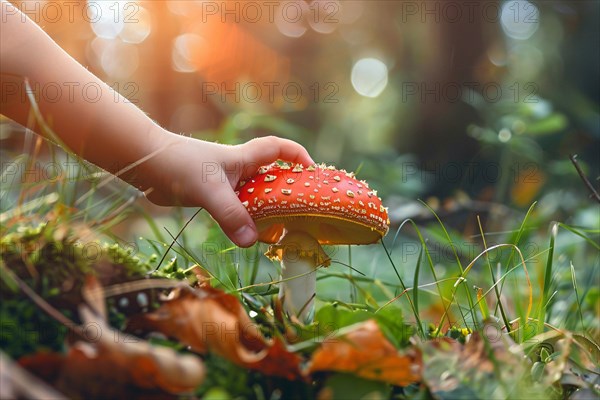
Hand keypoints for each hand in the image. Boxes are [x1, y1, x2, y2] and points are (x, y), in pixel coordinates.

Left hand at [140, 131, 313, 246]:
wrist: (144, 164)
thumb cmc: (178, 165)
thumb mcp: (209, 190)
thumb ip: (230, 215)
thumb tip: (252, 241)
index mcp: (243, 158)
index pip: (279, 149)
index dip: (298, 156)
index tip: (312, 173)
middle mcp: (238, 169)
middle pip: (271, 175)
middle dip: (287, 189)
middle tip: (301, 211)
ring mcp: (225, 183)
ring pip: (254, 195)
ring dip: (266, 209)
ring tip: (280, 229)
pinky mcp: (211, 196)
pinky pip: (237, 208)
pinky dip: (246, 219)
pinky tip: (247, 235)